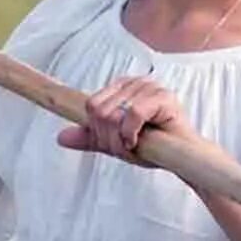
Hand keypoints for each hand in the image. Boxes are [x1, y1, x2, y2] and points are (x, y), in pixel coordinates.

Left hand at [56, 74, 194, 165]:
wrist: (180, 158)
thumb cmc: (151, 146)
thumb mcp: (114, 143)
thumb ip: (90, 138)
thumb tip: (60, 137)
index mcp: (120, 87)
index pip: (91, 106)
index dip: (98, 131)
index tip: (115, 143)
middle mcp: (133, 82)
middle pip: (98, 111)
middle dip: (108, 138)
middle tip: (127, 147)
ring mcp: (149, 87)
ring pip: (112, 115)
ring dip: (121, 141)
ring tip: (136, 145)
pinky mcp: (163, 97)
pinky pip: (132, 115)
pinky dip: (131, 135)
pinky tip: (140, 142)